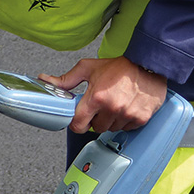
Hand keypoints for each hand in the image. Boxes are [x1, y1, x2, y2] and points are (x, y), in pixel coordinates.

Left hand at [39, 56, 166, 133]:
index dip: (77, 123)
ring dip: (110, 120)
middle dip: (96, 119)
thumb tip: (45, 80)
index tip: (80, 118)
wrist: (149, 64)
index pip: (78, 125)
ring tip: (115, 103)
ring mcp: (127, 114)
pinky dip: (125, 121)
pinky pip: (126, 128)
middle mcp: (112, 108)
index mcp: (97, 97)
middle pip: (95, 128)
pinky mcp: (140, 118)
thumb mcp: (89, 69)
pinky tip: (127, 107)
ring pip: (111, 129)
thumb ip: (66, 79)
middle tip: (101, 105)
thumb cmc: (119, 67)